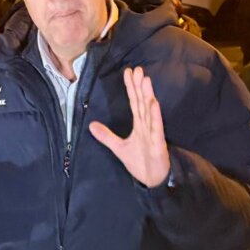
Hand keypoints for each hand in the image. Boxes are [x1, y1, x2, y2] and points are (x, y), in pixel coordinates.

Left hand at [90, 67, 170, 187]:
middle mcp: (147, 125)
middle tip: (138, 69)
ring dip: (148, 95)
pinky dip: (155, 116)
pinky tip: (153, 103)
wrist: (151, 180)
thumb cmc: (139, 162)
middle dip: (140, 86)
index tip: (128, 72)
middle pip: (142, 102)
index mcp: (140, 125)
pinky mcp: (158, 143)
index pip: (134, 102)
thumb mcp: (119, 148)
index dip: (131, 87)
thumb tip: (91, 125)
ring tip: (145, 80)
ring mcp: (153, 133)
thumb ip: (106, 136)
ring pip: (150, 111)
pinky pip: (156, 128)